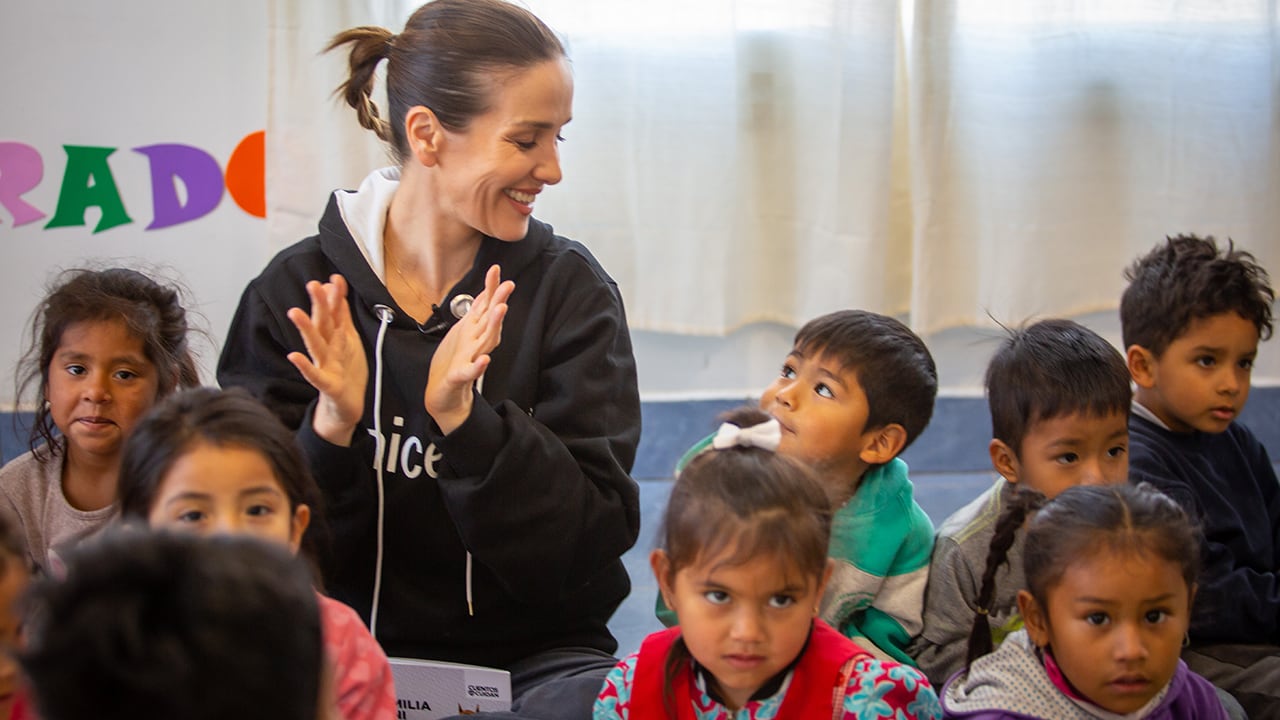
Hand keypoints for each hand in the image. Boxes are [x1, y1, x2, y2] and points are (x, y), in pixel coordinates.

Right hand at [286, 274, 367, 445]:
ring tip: (295, 313)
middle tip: (313, 284)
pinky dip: (305, 366)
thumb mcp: (349, 340)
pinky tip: (294, 356)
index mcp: (335, 339)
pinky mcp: (327, 385)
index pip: (335, 313)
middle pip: (323, 324)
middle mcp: (327, 349)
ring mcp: (325, 366)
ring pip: (316, 345)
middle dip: (319, 305)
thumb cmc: (346, 372)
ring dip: (306, 329)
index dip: (335, 297)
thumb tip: (336, 291)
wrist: (347, 405)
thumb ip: (343, 317)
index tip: (335, 278)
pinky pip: (315, 375)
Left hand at [425, 264, 513, 433]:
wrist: (445, 393)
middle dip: (499, 301)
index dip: (491, 287)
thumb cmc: (454, 361)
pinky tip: (484, 361)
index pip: (485, 306)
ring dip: (495, 326)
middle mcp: (476, 342)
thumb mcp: (464, 330)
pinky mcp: (461, 376)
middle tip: (507, 285)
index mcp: (475, 330)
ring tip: (501, 310)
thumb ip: (476, 312)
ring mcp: (471, 358)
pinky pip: (471, 371)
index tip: (495, 269)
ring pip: (486, 340)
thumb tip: (485, 291)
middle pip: (490, 319)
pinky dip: (478, 367)